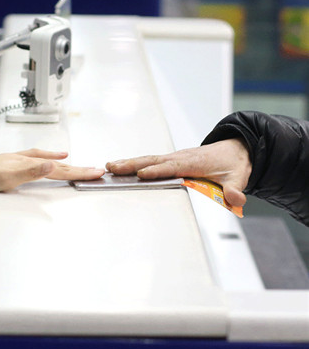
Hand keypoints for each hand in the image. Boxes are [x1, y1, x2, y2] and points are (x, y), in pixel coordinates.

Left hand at [0, 149, 104, 201]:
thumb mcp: (9, 177)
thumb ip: (33, 171)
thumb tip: (54, 164)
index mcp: (29, 164)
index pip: (60, 170)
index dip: (79, 172)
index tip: (96, 172)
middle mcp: (26, 160)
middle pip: (57, 165)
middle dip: (77, 168)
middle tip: (94, 170)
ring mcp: (19, 160)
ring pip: (47, 161)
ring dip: (64, 164)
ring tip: (76, 164)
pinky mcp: (11, 162)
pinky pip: (35, 158)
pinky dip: (46, 159)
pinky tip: (45, 159)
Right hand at [105, 138, 251, 206]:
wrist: (235, 150)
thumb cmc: (233, 164)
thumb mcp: (239, 177)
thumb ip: (235, 189)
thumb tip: (236, 199)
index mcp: (194, 162)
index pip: (173, 167)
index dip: (158, 171)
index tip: (142, 174)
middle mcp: (180, 157)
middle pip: (153, 160)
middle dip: (132, 164)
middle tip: (113, 167)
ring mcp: (173, 158)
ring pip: (147, 159)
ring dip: (128, 163)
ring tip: (109, 166)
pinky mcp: (170, 160)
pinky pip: (149, 161)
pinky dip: (133, 163)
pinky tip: (120, 167)